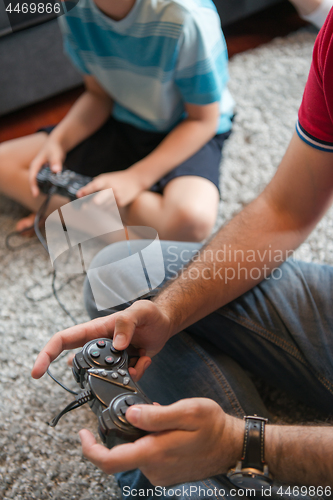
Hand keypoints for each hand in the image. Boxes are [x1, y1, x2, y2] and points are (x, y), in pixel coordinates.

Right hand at [29, 137, 65, 196]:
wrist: (56, 144)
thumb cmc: (54, 148)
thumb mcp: (55, 154)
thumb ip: (56, 162)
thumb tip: (56, 171)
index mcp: (35, 165)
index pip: (32, 177)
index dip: (33, 186)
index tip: (35, 195)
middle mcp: (36, 168)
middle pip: (34, 181)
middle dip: (36, 189)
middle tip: (41, 198)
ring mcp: (40, 170)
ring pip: (39, 181)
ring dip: (42, 188)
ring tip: (47, 195)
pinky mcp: (45, 171)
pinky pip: (44, 180)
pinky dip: (47, 185)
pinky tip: (52, 189)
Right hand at [31, 300, 171, 380]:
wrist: (164, 324)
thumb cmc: (150, 314)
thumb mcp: (140, 311)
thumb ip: (127, 323)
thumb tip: (116, 345)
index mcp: (95, 330)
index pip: (63, 340)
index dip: (46, 355)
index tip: (36, 373)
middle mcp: (99, 345)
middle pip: (82, 364)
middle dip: (95, 373)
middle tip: (119, 366)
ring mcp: (110, 359)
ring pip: (105, 376)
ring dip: (122, 374)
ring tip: (138, 359)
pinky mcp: (123, 367)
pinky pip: (125, 378)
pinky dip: (138, 371)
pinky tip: (145, 358)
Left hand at [77, 170, 144, 206]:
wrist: (136, 180)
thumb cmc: (117, 179)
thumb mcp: (106, 177)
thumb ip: (95, 184)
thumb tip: (81, 194)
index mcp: (105, 180)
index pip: (94, 186)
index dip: (85, 191)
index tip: (78, 195)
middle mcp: (111, 188)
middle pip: (99, 199)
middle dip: (92, 203)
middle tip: (85, 207)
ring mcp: (116, 196)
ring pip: (102, 207)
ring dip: (96, 209)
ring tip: (93, 208)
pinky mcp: (121, 203)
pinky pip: (109, 209)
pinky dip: (105, 209)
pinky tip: (104, 207)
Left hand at [79, 398, 243, 485]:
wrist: (232, 446)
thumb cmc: (213, 427)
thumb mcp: (188, 412)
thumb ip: (157, 416)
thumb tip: (130, 415)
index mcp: (154, 453)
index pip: (110, 460)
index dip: (90, 449)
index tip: (82, 433)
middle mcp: (154, 469)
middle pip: (120, 455)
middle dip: (120, 433)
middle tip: (134, 411)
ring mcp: (161, 474)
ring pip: (136, 454)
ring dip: (138, 436)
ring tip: (157, 417)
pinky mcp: (167, 474)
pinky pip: (148, 458)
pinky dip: (149, 443)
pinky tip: (164, 430)